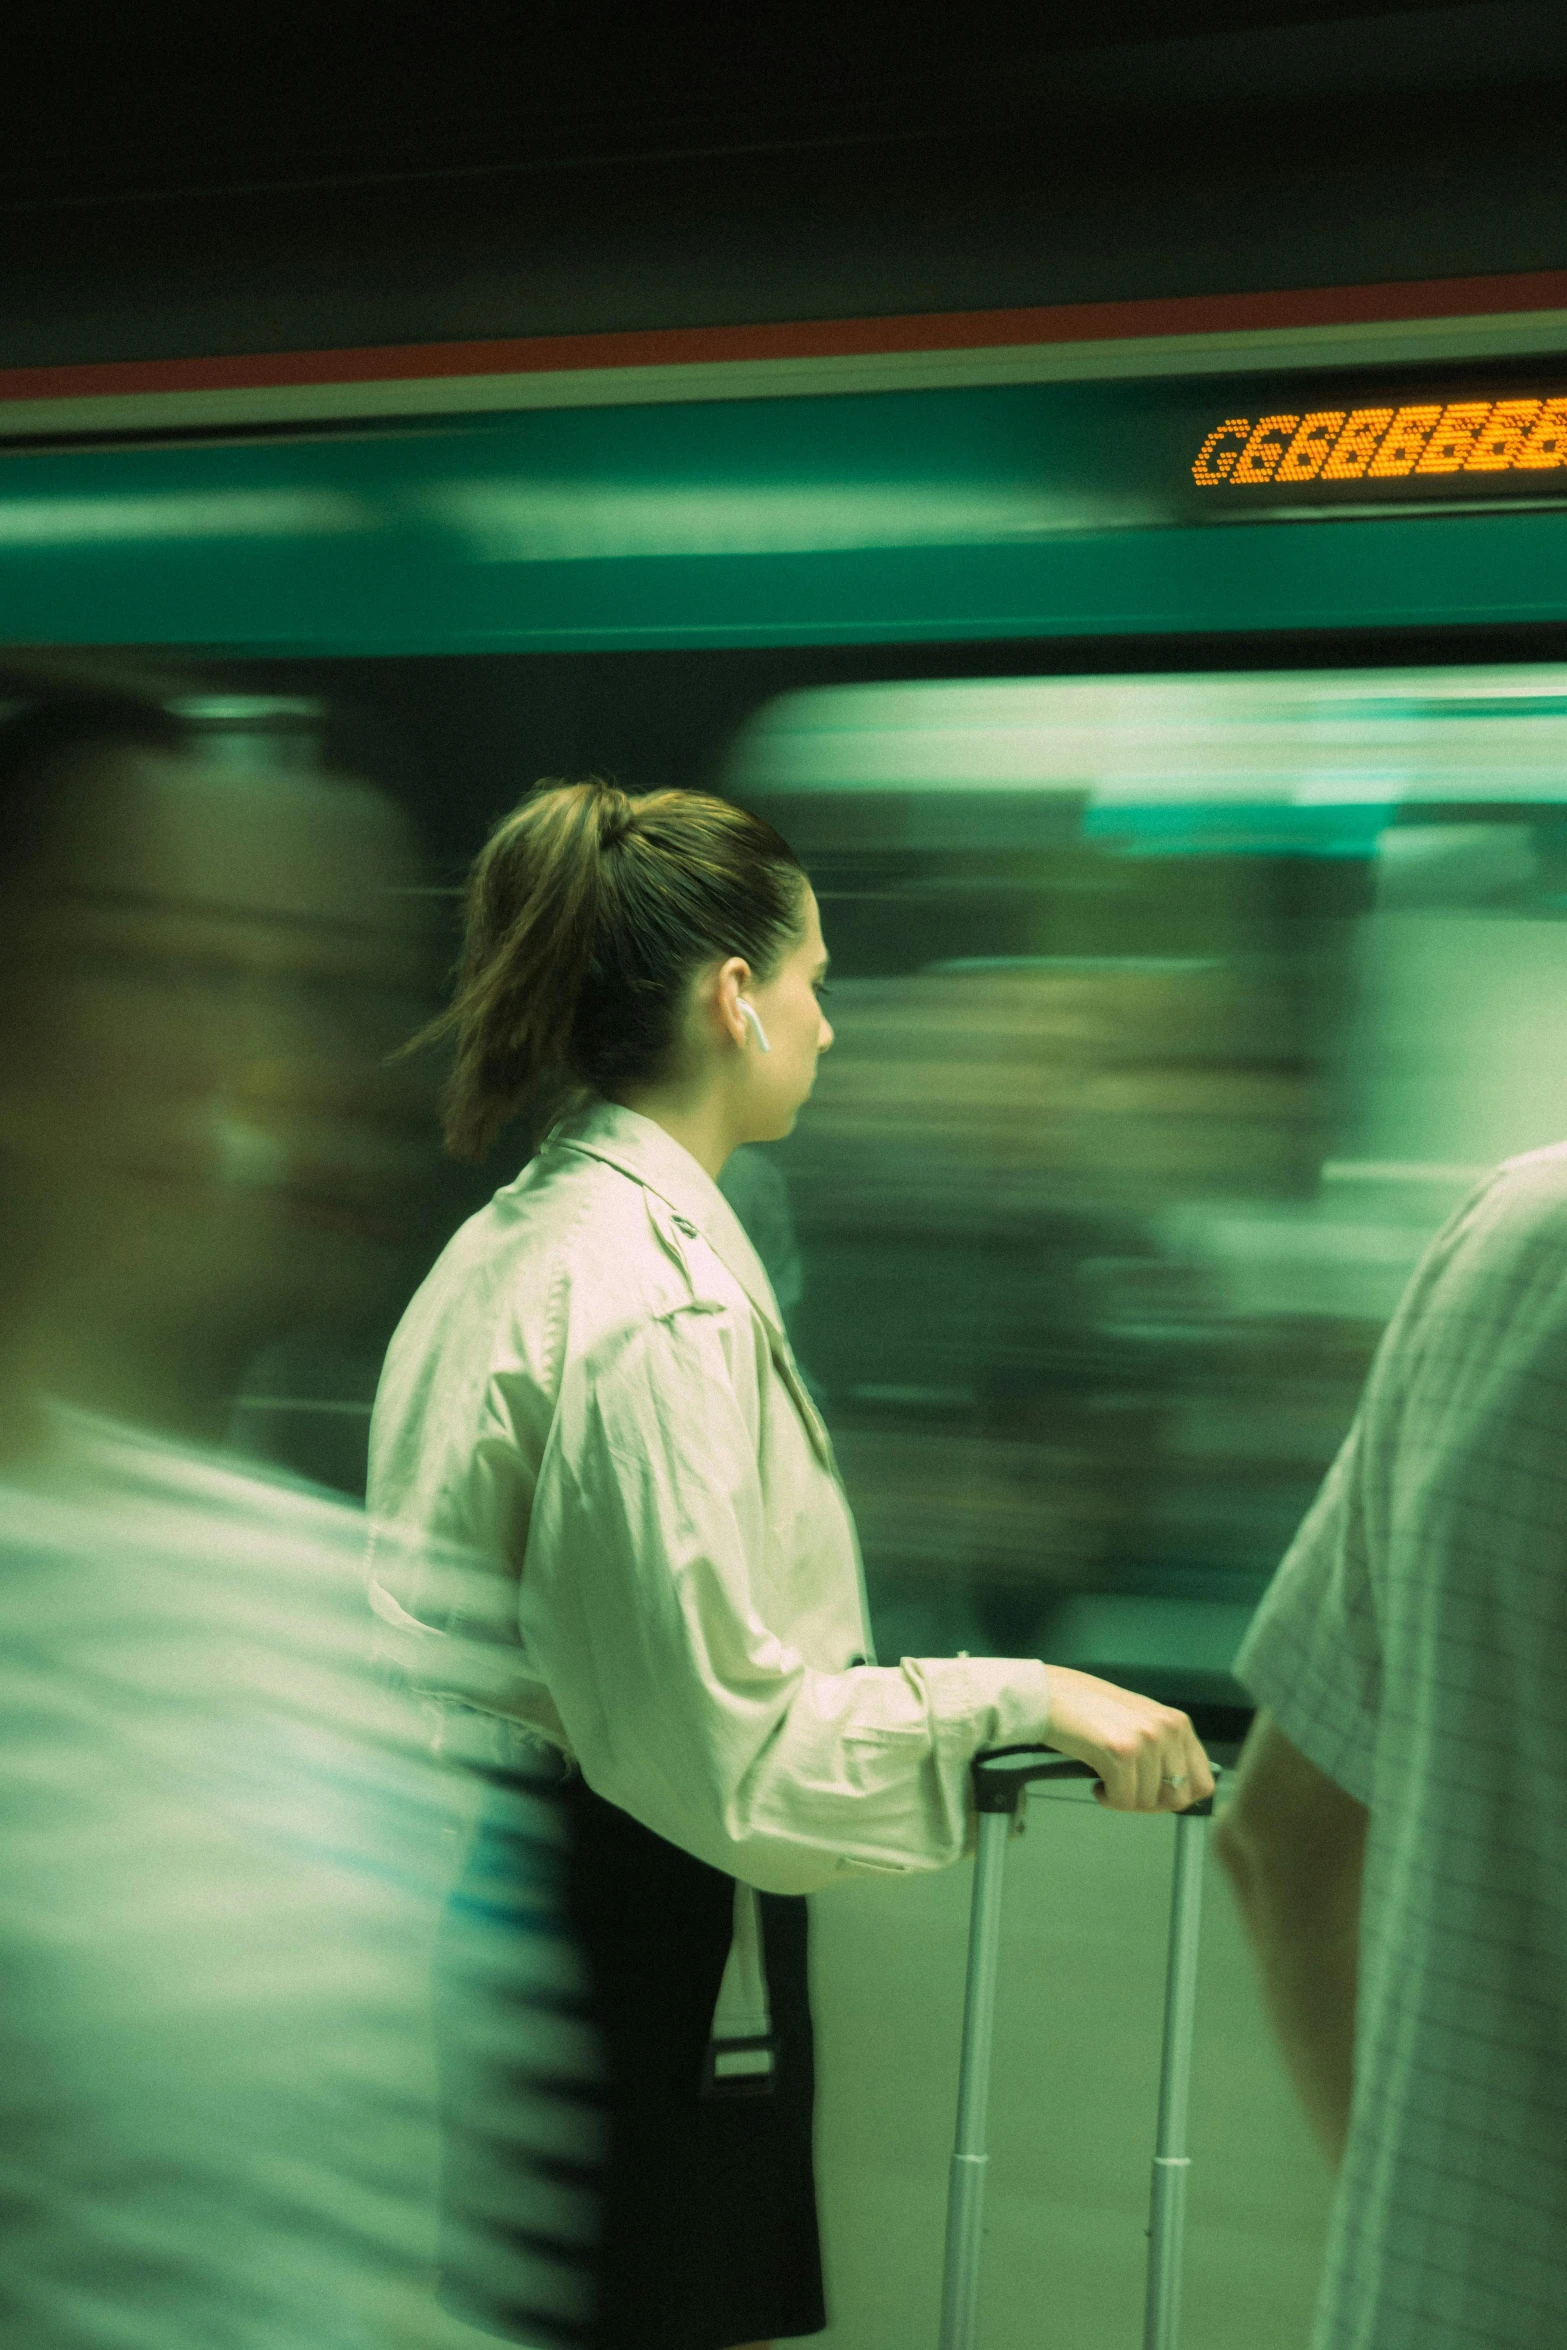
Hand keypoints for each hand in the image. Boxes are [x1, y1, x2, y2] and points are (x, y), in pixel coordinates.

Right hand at [1041, 1666, 1214, 1812]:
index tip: (1155, 1797)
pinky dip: (1107, 1799)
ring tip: (1105, 1781)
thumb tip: (1179, 1791)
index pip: (1203, 1781)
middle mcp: (1167, 1729)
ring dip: (1124, 1800)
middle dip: (1150, 1805)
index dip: (1179, 1798)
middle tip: (1126, 1793)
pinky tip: (1096, 1783)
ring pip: (1147, 1802)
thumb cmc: (1089, 1709)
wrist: (1050, 1695)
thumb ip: (1164, 1749)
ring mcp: (1146, 1740)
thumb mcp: (1141, 1721)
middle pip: (1178, 1798)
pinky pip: (1122, 1800)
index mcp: (1178, 1723)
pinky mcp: (1121, 1752)